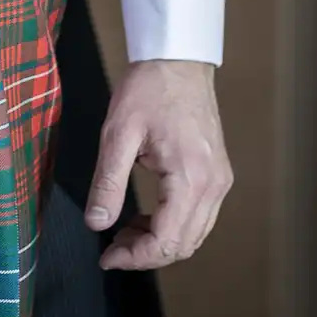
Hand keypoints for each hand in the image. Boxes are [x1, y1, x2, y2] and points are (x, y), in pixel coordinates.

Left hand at [84, 60, 232, 270]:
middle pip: (184, 245)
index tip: (106, 257)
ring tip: (123, 232)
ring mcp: (219, 181)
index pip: (167, 241)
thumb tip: (96, 224)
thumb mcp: (118, 133)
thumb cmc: (148, 88)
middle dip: (146, 255)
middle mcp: (213, 186)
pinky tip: (145, 216)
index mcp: (191, 178)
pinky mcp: (217, 174)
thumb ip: (108, 182)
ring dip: (160, 242)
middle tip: (111, 247)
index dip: (135, 257)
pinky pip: (198, 216)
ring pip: (194, 235)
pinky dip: (172, 226)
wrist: (177, 58)